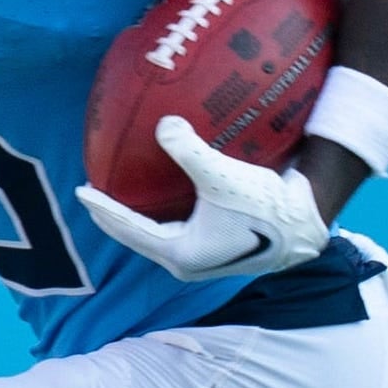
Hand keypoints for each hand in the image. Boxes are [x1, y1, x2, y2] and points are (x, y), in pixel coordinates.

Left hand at [76, 114, 329, 281]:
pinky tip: (162, 195)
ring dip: (137, 218)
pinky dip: (160, 215)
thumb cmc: (264, 206)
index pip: (128, 229)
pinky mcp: (216, 250)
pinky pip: (176, 232)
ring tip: (122, 196)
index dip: (102, 208)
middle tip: (93, 194)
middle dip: (114, 216)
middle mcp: (187, 262)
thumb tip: (163, 124)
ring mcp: (202, 259)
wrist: (305, 223)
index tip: (81, 191)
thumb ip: (188, 150)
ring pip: (157, 237)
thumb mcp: (221, 175)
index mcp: (180, 253)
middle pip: (137, 237)